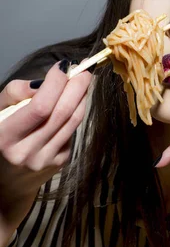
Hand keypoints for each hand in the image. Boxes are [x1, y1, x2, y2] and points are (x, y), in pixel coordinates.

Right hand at [0, 60, 91, 226]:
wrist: (6, 181)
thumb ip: (14, 93)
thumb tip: (42, 82)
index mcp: (5, 138)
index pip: (40, 107)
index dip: (55, 84)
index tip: (63, 65)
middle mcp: (27, 152)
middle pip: (62, 113)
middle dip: (77, 86)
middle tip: (85, 68)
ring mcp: (46, 160)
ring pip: (73, 122)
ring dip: (82, 97)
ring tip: (84, 80)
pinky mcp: (59, 163)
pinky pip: (72, 132)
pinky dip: (75, 114)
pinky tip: (72, 104)